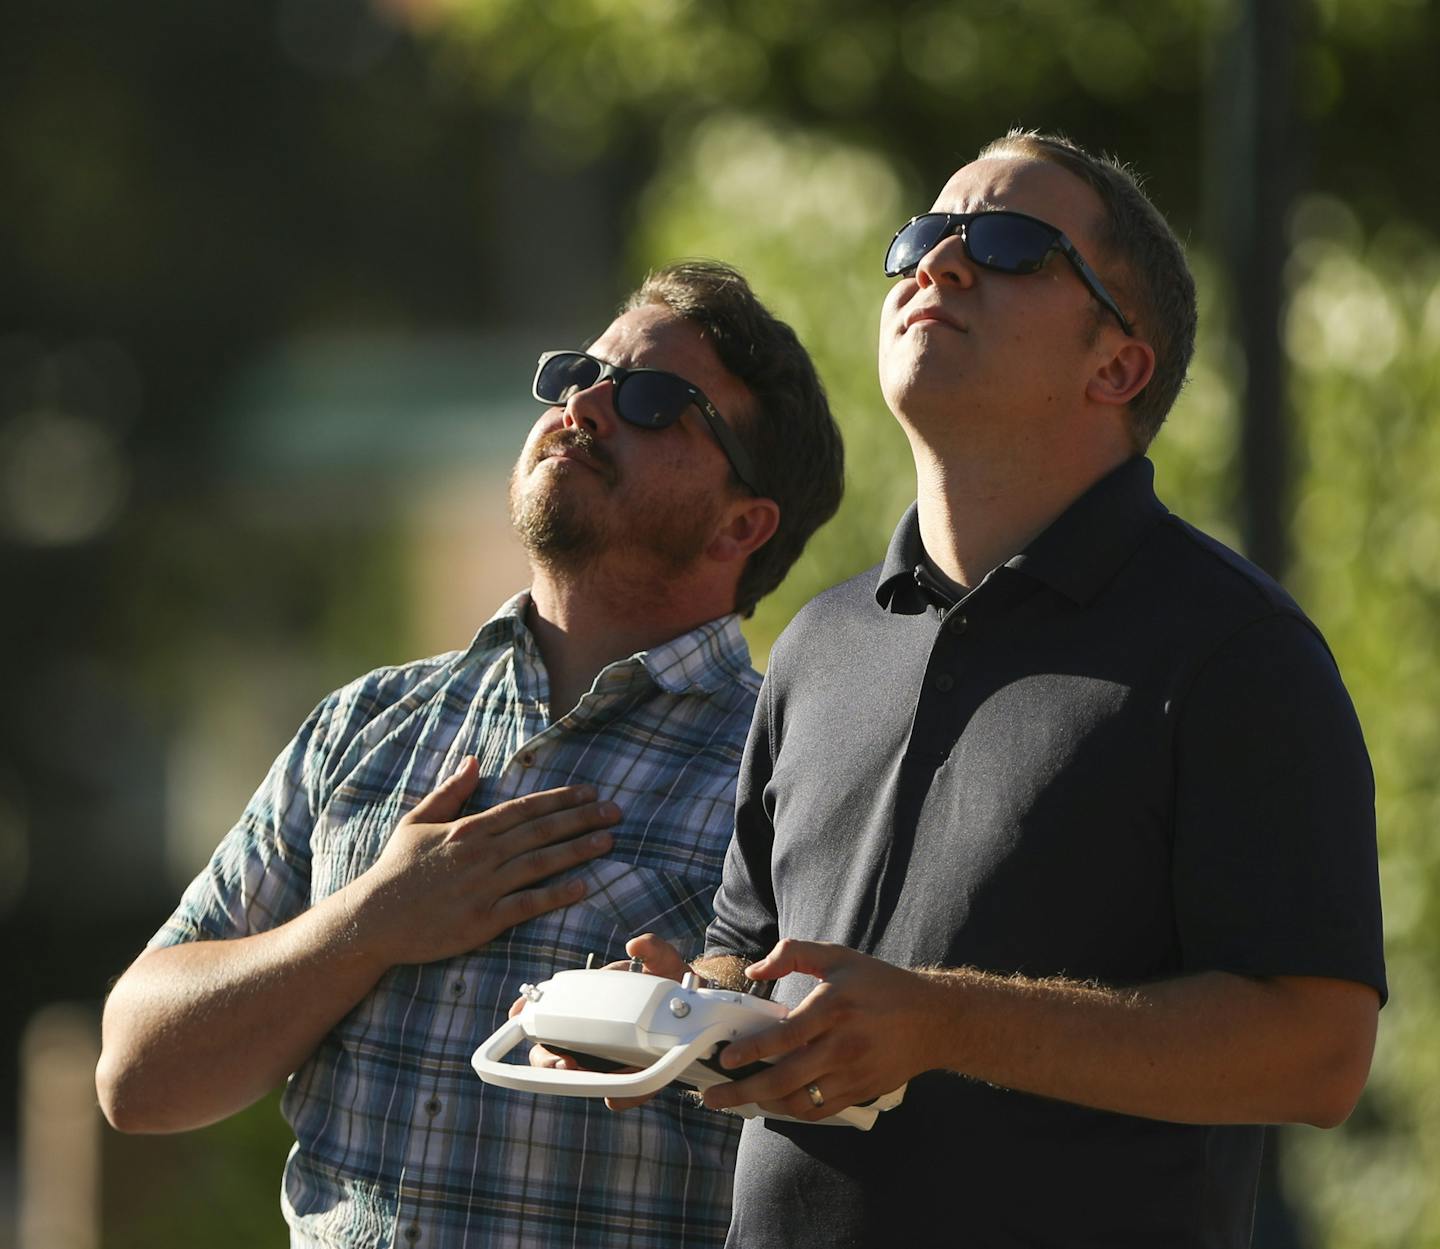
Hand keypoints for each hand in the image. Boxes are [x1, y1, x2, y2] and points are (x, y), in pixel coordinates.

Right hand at [350, 756, 619, 965]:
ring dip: (578, 850)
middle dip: (582, 819)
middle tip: (616, 811)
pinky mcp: (482, 920)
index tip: (590, 793)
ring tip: (609, 840)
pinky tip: (582, 885)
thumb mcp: (416, 821)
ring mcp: (484, 887)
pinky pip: (527, 904)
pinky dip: (556, 894)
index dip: (561, 800)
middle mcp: (481, 854)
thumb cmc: (395, 871)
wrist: (372, 920)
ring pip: (541, 863)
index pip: (525, 808)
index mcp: (469, 828)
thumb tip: (473, 761)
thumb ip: (450, 792)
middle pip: (541, 831)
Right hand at [514, 933, 695, 1106]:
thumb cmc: (674, 982)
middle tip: (563, 1062)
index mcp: (591, 1003)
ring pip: (581, 1078)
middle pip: (550, 1052)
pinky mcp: (637, 1078)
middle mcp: (592, 1033)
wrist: (706, 1010)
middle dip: (546, 1061)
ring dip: (579, 1081)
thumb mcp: (664, 961)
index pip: (548, 1011)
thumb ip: (653, 948)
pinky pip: (623, 1094)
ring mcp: (611, 1059)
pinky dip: (621, 1096)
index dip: (526, 1014)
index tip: (517, 1015)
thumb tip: (635, 946)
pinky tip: (620, 1095)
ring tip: (589, 1078)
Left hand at [701, 939, 939, 1121]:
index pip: (785, 1035)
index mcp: (834, 1007)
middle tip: (714, 1097)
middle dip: (743, 1091)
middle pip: (784, 1079)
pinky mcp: (860, 1092)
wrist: (934, 1019)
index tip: (725, 1058)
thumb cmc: (880, 984)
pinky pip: (818, 1110)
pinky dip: (792, 1110)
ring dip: (763, 1105)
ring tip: (738, 1101)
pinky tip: (773, 1103)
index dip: (751, 1050)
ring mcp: (852, 1073)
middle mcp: (842, 1045)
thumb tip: (755, 971)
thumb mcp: (838, 956)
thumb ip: (793, 953)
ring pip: (799, 1102)